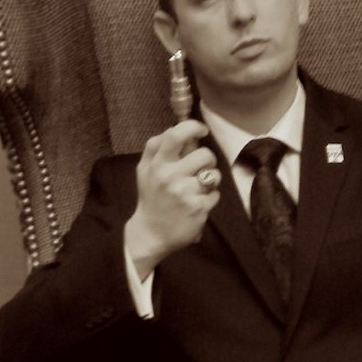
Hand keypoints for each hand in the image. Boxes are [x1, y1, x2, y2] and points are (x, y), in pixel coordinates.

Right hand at [125, 120, 220, 278]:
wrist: (150, 234)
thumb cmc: (151, 198)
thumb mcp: (145, 170)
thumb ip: (157, 148)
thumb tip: (177, 128)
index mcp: (157, 164)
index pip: (175, 135)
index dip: (194, 127)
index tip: (202, 131)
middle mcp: (169, 176)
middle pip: (204, 154)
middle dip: (208, 160)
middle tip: (201, 168)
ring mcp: (184, 192)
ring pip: (214, 174)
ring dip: (211, 180)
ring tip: (199, 187)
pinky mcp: (198, 208)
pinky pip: (215, 194)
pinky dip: (210, 198)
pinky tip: (198, 203)